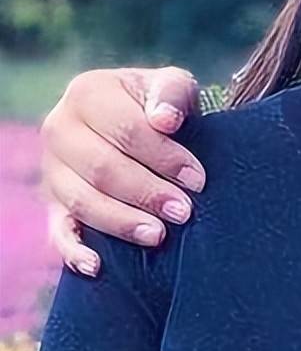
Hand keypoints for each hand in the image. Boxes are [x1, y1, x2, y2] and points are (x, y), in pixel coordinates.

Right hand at [41, 66, 203, 274]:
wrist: (138, 119)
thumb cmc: (159, 103)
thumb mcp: (171, 85)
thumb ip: (170, 93)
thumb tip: (164, 120)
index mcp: (87, 92)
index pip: (126, 130)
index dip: (164, 157)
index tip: (197, 179)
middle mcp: (59, 129)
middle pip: (102, 169)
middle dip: (147, 193)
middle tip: (184, 212)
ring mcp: (52, 170)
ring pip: (82, 202)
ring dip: (121, 222)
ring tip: (159, 235)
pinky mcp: (52, 204)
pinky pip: (57, 231)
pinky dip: (73, 251)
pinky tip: (97, 266)